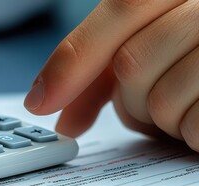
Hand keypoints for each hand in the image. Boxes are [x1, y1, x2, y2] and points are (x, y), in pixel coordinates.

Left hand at [24, 0, 198, 149]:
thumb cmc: (192, 52)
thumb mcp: (148, 41)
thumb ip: (97, 64)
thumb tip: (43, 102)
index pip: (121, 10)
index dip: (73, 61)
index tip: (40, 103)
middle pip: (133, 63)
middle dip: (131, 97)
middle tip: (152, 99)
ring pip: (163, 100)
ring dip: (163, 118)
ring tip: (187, 103)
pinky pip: (197, 127)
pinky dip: (190, 135)